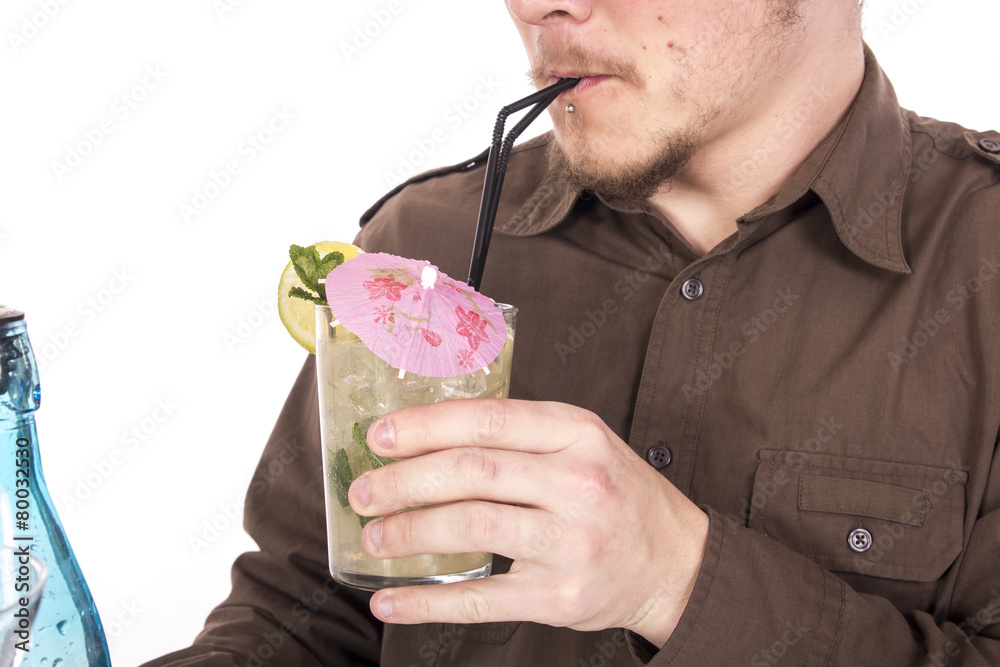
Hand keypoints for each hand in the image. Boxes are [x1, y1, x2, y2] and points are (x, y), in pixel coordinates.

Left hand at [348, 399, 709, 646]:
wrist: (676, 562)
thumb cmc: (617, 494)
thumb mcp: (583, 443)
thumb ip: (520, 435)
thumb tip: (426, 437)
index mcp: (578, 433)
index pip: (489, 420)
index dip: (426, 426)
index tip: (380, 437)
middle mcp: (579, 482)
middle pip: (472, 471)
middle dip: (404, 481)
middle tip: (364, 492)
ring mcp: (571, 542)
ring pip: (471, 526)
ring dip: (409, 531)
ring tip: (374, 537)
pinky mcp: (560, 597)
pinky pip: (481, 599)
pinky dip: (427, 602)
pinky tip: (390, 601)